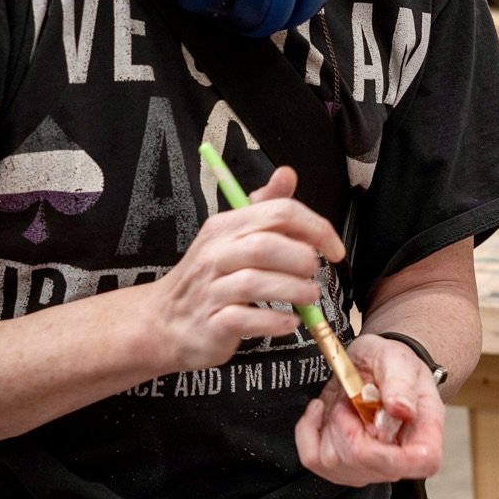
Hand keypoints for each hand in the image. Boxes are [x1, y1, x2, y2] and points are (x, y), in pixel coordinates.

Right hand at [149, 166, 345, 370]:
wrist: (163, 321)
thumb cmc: (209, 277)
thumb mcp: (232, 235)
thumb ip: (265, 207)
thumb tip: (287, 174)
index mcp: (227, 227)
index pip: (279, 212)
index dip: (317, 229)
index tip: (335, 250)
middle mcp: (216, 254)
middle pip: (266, 246)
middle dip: (302, 260)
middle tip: (314, 274)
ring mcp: (211, 291)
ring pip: (255, 283)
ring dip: (293, 291)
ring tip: (308, 297)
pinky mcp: (211, 325)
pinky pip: (245, 320)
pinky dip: (274, 322)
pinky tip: (289, 322)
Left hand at [294, 333, 444, 486]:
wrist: (375, 366)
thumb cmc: (394, 364)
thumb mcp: (400, 361)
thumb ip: (402, 383)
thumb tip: (402, 409)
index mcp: (424, 436)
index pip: (419, 463)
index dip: (390, 450)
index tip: (374, 417)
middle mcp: (397, 460)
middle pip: (362, 462)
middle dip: (347, 422)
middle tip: (355, 396)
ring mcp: (367, 468)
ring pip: (332, 461)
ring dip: (330, 422)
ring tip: (346, 401)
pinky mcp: (339, 466)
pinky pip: (312, 458)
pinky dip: (307, 430)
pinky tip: (320, 411)